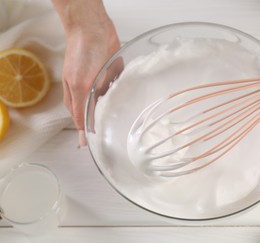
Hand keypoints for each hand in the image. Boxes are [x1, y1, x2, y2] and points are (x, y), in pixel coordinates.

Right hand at [52, 0, 120, 145]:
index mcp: (78, 100)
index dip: (96, 136)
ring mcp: (102, 86)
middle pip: (101, 116)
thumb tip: (82, 136)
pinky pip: (122, 91)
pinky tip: (133, 100)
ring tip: (130, 120)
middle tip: (123, 135)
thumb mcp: (80, 87)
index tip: (107, 147)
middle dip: (111, 123)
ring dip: (120, 109)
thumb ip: (83, 111)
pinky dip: (126, 94)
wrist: (94, 29)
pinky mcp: (114, 76)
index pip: (86, 125)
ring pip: (113, 105)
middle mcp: (90, 95)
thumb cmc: (81, 54)